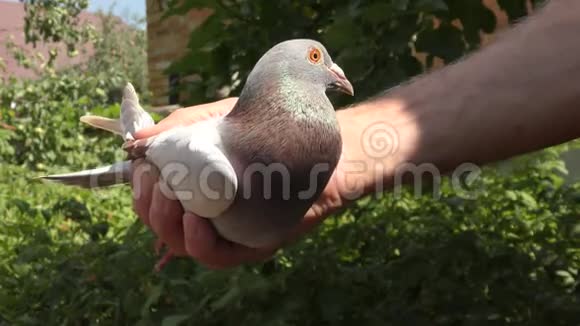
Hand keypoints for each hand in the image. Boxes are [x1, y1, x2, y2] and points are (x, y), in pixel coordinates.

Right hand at [131, 98, 357, 268]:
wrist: (315, 141)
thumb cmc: (265, 129)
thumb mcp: (215, 120)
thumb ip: (179, 129)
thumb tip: (136, 138)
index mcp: (192, 186)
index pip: (152, 199)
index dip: (140, 190)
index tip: (142, 170)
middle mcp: (205, 211)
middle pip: (162, 225)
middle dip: (149, 208)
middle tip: (156, 186)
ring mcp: (226, 230)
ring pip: (182, 245)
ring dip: (167, 225)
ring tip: (171, 201)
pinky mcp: (249, 245)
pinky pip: (216, 256)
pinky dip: (198, 242)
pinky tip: (194, 220)